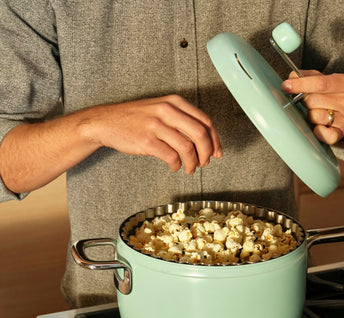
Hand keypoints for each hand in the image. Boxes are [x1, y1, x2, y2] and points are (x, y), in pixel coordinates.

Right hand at [80, 95, 222, 173]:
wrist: (106, 122)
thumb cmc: (137, 118)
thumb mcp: (161, 109)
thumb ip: (183, 120)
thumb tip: (206, 141)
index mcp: (174, 102)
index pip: (205, 121)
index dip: (215, 140)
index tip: (217, 152)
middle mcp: (167, 111)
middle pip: (201, 134)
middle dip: (207, 152)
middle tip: (205, 162)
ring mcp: (156, 125)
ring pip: (187, 148)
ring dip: (193, 163)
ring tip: (190, 168)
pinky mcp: (147, 141)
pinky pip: (171, 156)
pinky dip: (177, 165)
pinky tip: (174, 167)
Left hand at [281, 70, 343, 144]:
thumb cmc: (331, 94)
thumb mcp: (323, 79)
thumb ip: (307, 76)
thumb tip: (292, 78)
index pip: (320, 83)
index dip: (300, 84)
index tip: (286, 86)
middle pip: (314, 100)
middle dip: (303, 100)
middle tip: (304, 100)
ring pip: (315, 116)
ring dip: (309, 114)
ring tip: (314, 111)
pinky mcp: (341, 133)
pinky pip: (321, 133)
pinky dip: (315, 130)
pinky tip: (317, 125)